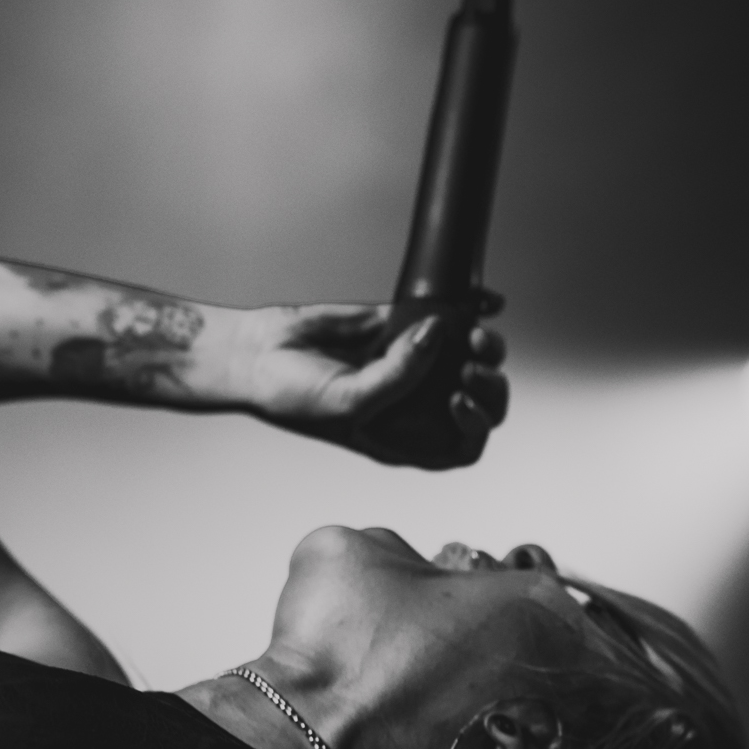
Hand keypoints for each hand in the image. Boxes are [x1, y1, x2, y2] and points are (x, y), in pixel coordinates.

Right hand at [233, 297, 507, 468]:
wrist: (260, 353)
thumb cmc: (294, 395)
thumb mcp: (348, 400)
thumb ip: (398, 375)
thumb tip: (438, 331)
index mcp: (404, 437)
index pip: (461, 446)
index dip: (474, 428)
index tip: (457, 400)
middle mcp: (414, 404)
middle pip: (478, 403)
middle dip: (488, 385)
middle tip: (468, 365)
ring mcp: (411, 364)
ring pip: (471, 359)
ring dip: (486, 347)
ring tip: (470, 332)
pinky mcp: (401, 325)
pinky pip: (450, 317)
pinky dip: (475, 308)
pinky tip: (485, 301)